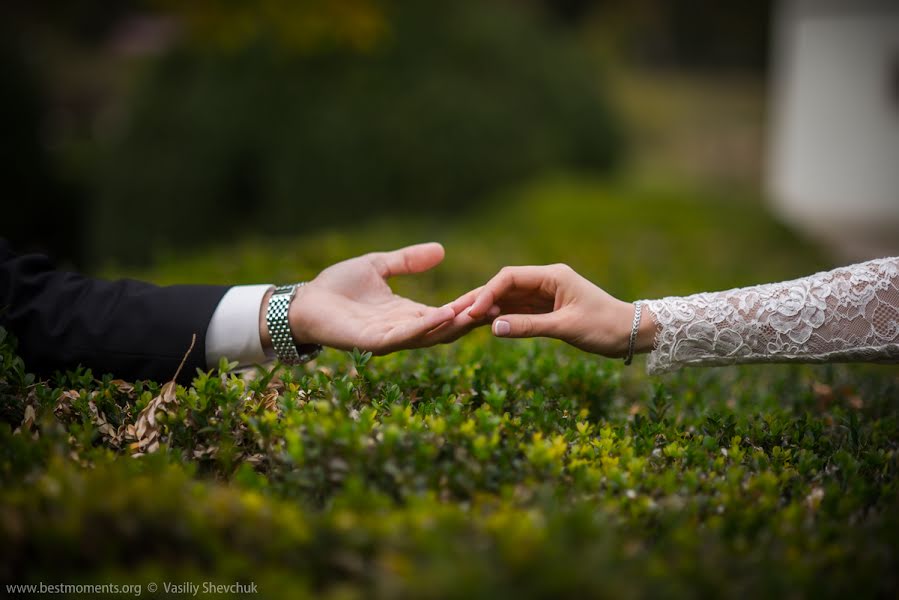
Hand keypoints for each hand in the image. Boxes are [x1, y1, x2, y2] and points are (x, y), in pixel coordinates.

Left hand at [262, 243, 492, 355]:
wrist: (304, 302)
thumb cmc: (337, 286)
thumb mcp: (379, 266)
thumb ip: (408, 261)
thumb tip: (441, 250)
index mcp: (407, 314)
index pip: (446, 313)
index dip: (468, 305)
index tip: (494, 295)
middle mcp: (403, 329)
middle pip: (445, 329)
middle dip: (469, 320)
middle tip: (498, 308)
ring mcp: (389, 338)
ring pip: (429, 336)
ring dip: (453, 324)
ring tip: (477, 312)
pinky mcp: (372, 342)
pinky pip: (403, 336)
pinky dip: (424, 327)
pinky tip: (441, 315)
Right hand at [453, 264, 655, 356]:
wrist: (632, 333)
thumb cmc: (605, 327)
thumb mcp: (566, 328)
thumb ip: (528, 327)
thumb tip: (493, 328)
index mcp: (552, 275)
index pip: (510, 277)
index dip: (488, 292)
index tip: (473, 310)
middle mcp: (546, 281)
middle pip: (504, 286)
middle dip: (480, 299)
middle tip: (454, 312)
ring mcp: (545, 295)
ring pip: (508, 299)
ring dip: (487, 309)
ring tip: (461, 320)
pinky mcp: (546, 309)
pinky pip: (517, 311)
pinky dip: (501, 318)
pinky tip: (482, 325)